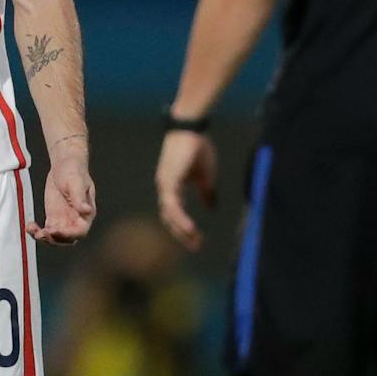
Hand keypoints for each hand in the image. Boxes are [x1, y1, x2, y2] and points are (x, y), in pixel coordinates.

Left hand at [33, 150, 96, 243]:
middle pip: (67, 239)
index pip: (80, 231)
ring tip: (32, 230)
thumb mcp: (76, 183)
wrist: (64, 164)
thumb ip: (80, 198)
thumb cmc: (73, 171)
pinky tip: (29, 226)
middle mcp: (76, 220)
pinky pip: (46, 231)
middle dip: (54, 239)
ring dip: (44, 238)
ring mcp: (64, 220)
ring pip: (55, 238)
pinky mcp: (53, 218)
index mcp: (85, 214)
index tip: (55, 230)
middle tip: (42, 233)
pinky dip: (37, 232)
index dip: (69, 235)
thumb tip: (87, 211)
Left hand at [154, 130, 217, 250]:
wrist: (191, 128)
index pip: (175, 213)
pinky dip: (180, 219)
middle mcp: (166, 188)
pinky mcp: (168, 181)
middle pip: (169, 218)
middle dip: (182, 234)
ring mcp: (165, 185)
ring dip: (181, 230)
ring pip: (169, 215)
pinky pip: (172, 206)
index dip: (184, 227)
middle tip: (196, 247)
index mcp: (172, 187)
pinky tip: (190, 228)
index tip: (197, 240)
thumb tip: (211, 208)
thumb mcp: (205, 176)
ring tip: (194, 241)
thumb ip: (206, 193)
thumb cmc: (197, 148)